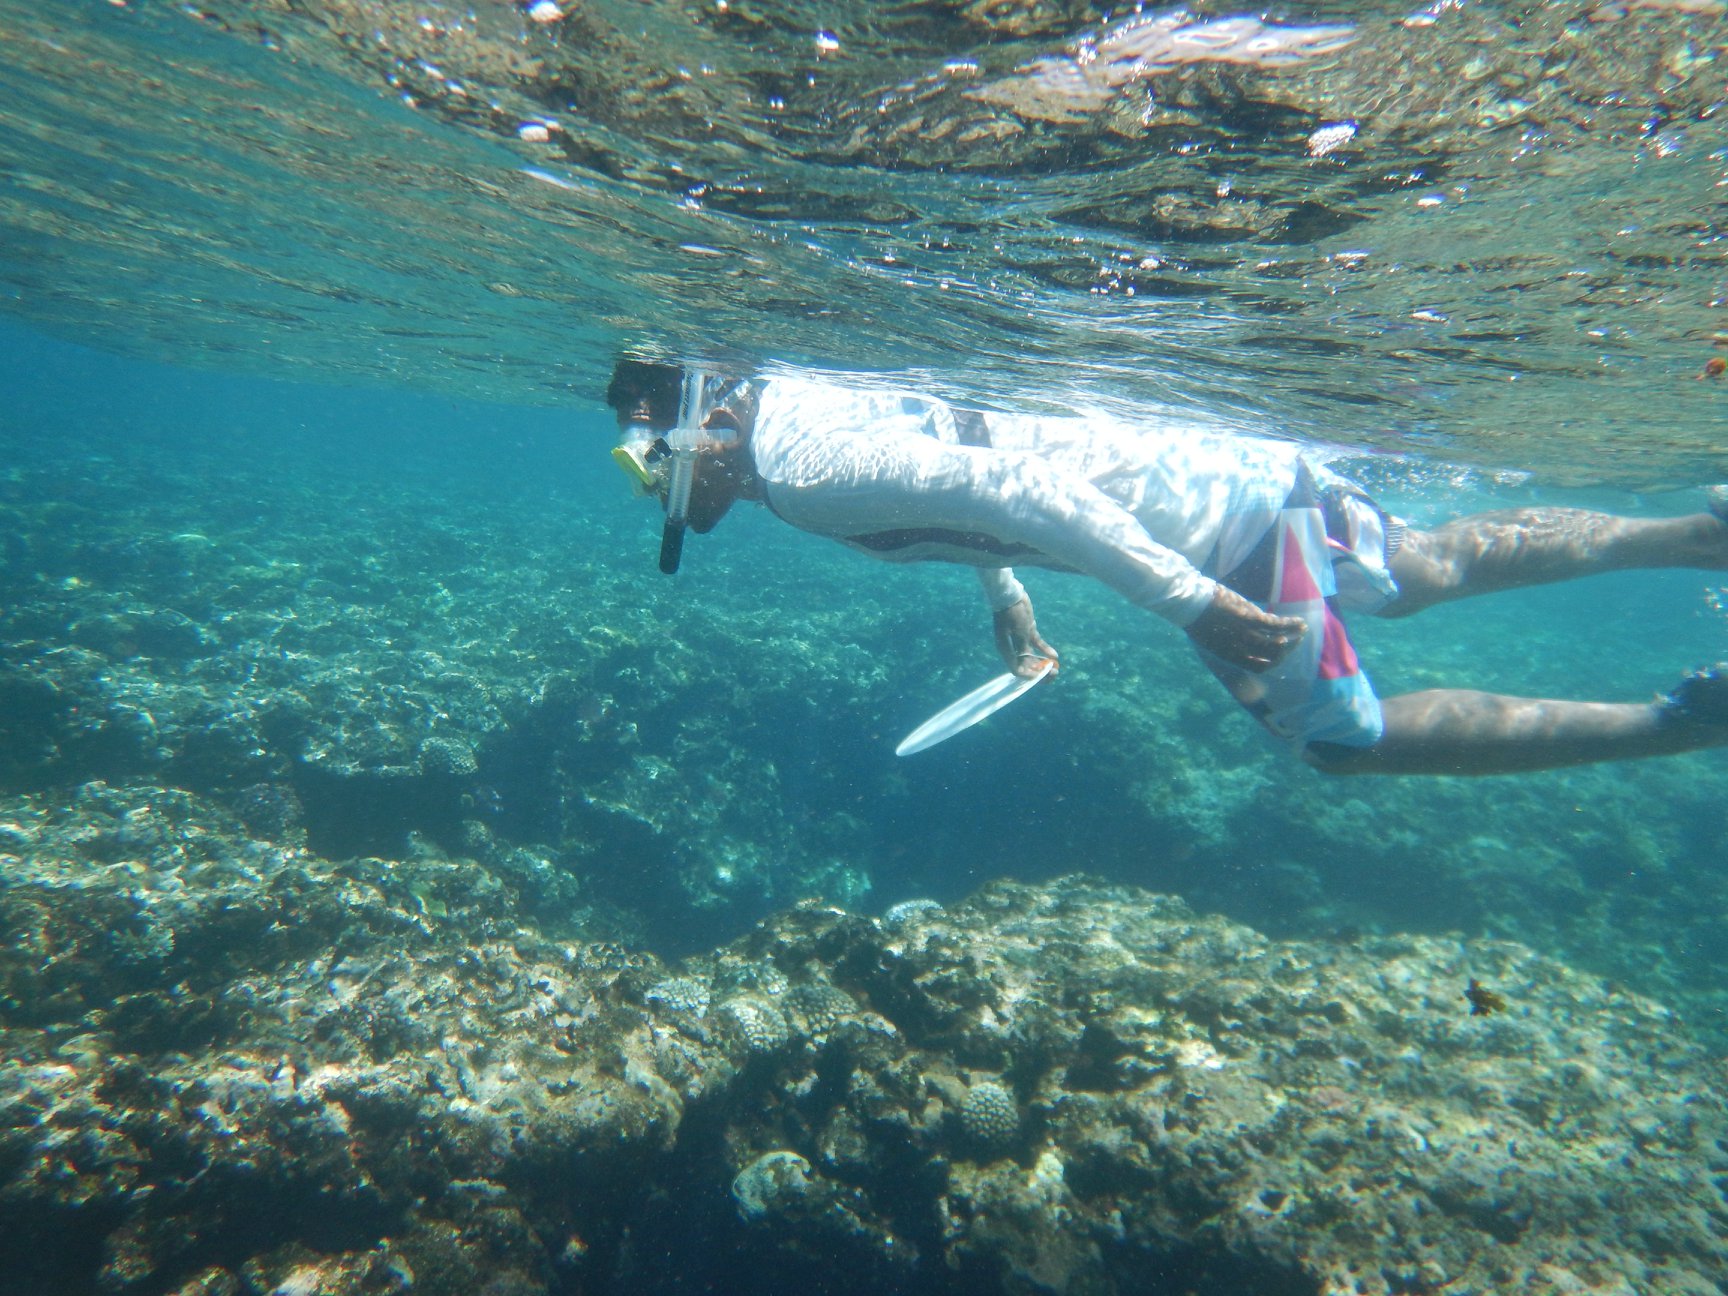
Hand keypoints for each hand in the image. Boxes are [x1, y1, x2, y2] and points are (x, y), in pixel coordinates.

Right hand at [993, 596, 1058, 677]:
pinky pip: (1037, 644)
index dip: (1030, 676)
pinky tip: (1054, 655)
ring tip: (1056, 668)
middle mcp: (1013, 648)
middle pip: (1026, 665)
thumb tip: (1027, 665)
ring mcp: (1020, 640)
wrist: (1010, 596)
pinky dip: (1045, 650)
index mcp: (1007, 651)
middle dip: (1040, 671)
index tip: (1043, 677)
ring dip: (1043, 663)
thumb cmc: (1012, 615)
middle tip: (1054, 674)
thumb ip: (1023, 649)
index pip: (1017, 670)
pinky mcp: (1028, 632)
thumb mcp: (1019, 633)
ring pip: (1032, 656)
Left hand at [1184, 585, 1305, 672]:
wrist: (1190, 603)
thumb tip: (1240, 644)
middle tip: (1294, 643)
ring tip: (1301, 632)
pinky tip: (1300, 623)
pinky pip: (1277, 625)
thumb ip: (1228, 644)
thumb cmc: (1198, 618)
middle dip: (1286, 652)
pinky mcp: (1251, 618)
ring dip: (1293, 638)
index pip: (1258, 668)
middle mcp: (1241, 648)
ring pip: (1277, 643)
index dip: (1272, 664)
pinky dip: (1291, 625)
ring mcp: (1246, 634)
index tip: (1279, 657)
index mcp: (1230, 656)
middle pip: (1271, 657)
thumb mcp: (1211, 638)